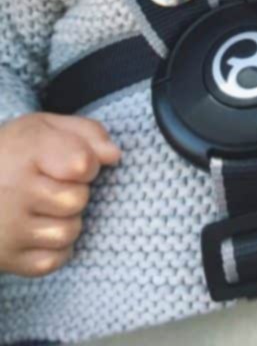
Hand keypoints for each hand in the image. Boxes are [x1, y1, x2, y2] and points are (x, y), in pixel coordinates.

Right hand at [0, 112, 120, 276]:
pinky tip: (39, 229)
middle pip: (77, 200)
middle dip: (75, 192)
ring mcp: (8, 229)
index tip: (75, 163)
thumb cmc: (11, 153)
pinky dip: (54, 248)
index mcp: (25, 151)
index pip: (81, 164)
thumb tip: (114, 155)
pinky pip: (53, 261)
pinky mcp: (6, 258)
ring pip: (68, 232)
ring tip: (45, 208)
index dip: (88, 163)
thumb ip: (87, 133)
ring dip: (66, 220)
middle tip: (53, 185)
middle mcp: (13, 192)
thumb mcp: (45, 127)